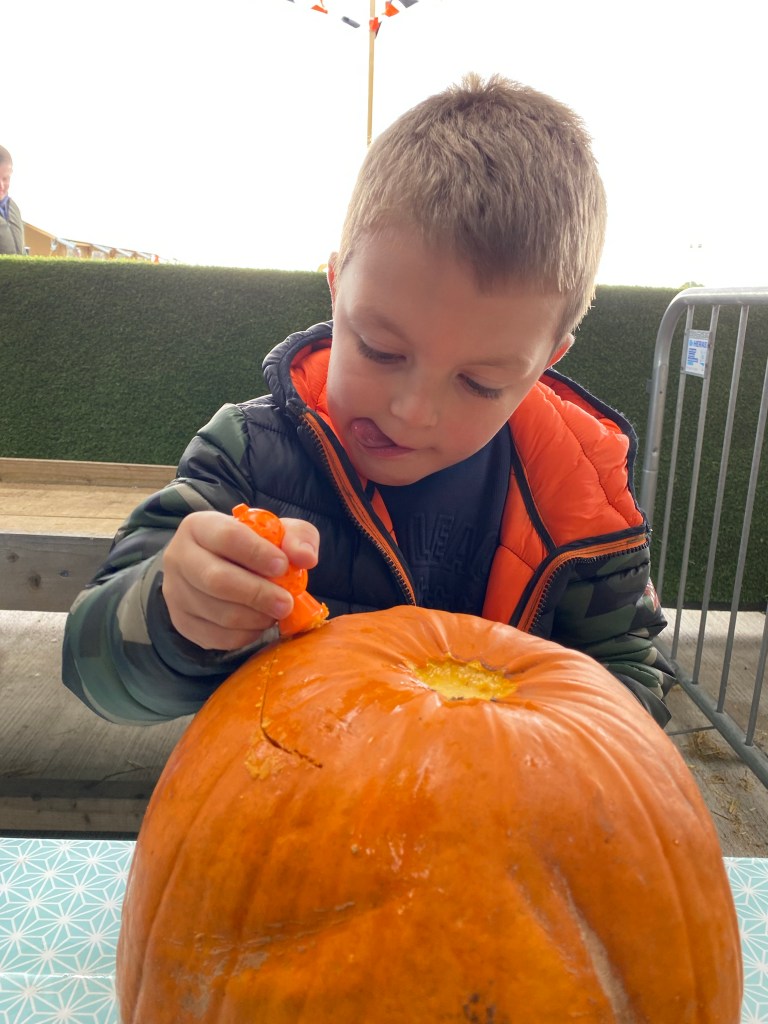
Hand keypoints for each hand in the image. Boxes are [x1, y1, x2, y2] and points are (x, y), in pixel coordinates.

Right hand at [161, 510, 319, 650]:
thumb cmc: (251, 546)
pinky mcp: (181, 622)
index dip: (257, 554)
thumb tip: (306, 557)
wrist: (220, 566)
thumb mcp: (277, 532)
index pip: (227, 537)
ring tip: (276, 611)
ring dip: (256, 617)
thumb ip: (296, 537)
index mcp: (199, 526)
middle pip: (217, 580)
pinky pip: (216, 636)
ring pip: (218, 613)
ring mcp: (175, 593)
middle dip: (258, 594)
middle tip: (286, 603)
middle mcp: (179, 557)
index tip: (283, 566)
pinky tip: (259, 623)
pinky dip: (245, 634)